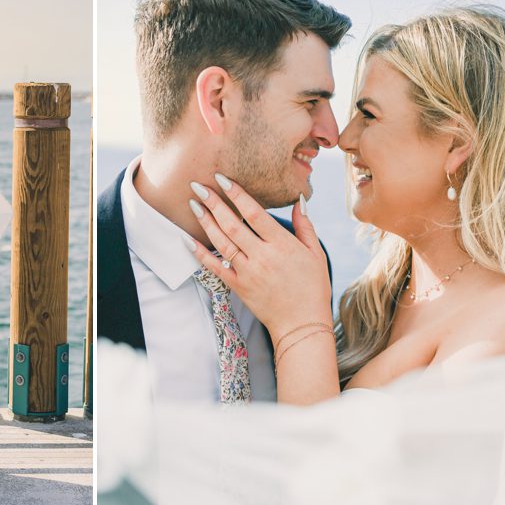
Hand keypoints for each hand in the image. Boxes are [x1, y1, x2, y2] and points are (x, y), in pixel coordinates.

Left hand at [185, 174, 331, 338]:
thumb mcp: (316, 254)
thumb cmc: (312, 287)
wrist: (302, 325)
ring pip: (222, 243)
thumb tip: (299, 200)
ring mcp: (248, 272)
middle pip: (233, 225)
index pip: (255, 213)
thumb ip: (305, 226)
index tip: (222, 179)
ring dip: (205, 222)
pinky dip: (200, 254)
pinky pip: (215, 268)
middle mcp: (263, 257)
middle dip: (214, 203)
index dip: (237, 194)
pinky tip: (188, 240)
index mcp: (282, 245)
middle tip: (197, 186)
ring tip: (193, 205)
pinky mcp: (238, 287)